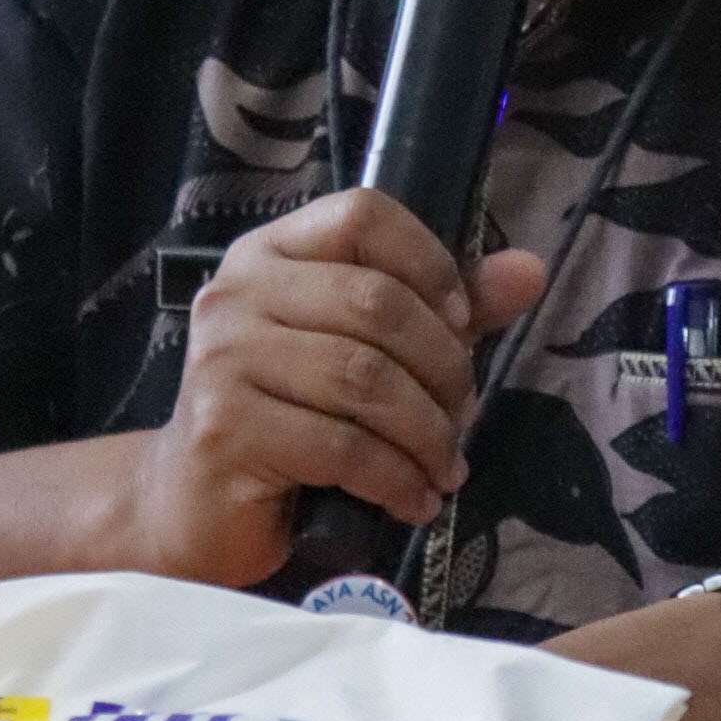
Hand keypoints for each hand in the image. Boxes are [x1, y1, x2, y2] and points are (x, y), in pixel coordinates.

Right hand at [131, 193, 542, 592]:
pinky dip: (396, 479)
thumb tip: (529, 271)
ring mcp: (223, 359)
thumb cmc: (286, 419)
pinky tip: (413, 500)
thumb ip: (440, 310)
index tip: (461, 322)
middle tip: (461, 418)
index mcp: (270, 253)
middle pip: (375, 303)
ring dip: (427, 433)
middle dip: (442, 368)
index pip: (362, 215)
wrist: (191, 505)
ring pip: (365, 380)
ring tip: (444, 467)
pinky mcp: (225, 429)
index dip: (428, 262)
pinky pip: (343, 447)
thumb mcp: (361, 352)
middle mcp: (237, 293)